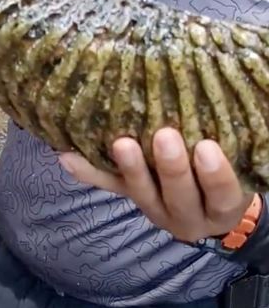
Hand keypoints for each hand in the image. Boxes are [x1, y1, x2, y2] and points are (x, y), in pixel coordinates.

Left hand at [58, 127, 252, 242]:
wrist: (212, 209)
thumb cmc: (227, 172)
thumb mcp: (234, 167)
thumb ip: (226, 145)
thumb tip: (242, 93)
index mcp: (222, 206)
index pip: (222, 194)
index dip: (215, 175)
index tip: (206, 148)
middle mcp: (188, 214)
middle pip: (179, 195)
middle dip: (170, 167)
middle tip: (164, 136)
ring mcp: (155, 207)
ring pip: (140, 192)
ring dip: (129, 167)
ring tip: (120, 143)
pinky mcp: (129, 197)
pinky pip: (107, 186)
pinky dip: (87, 171)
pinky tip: (66, 155)